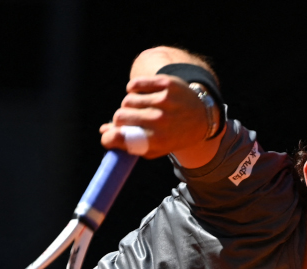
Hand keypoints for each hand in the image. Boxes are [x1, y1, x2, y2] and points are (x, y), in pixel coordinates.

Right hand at [99, 75, 213, 160]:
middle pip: (120, 116)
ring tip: (139, 108)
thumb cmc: (171, 135)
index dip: (109, 138)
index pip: (120, 137)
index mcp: (156, 140)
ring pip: (127, 100)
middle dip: (120, 119)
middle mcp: (160, 120)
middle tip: (129, 121)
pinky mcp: (166, 83)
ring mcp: (164, 100)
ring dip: (129, 105)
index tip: (110, 136)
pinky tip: (140, 94)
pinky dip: (133, 89)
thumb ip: (128, 143)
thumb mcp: (154, 147)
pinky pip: (135, 84)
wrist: (202, 116)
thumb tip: (104, 130)